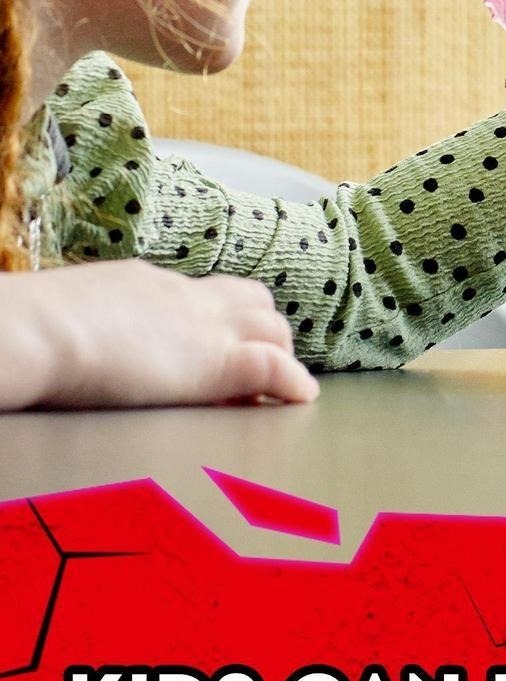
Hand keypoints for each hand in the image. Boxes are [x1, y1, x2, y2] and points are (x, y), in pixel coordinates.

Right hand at [0, 261, 316, 410]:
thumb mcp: (64, 313)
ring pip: (272, 328)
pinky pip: (275, 367)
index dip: (215, 319)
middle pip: (249, 301)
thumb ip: (83, 322)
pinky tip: (301, 397)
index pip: (199, 293)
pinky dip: (294, 381)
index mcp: (143, 283)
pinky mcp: (217, 363)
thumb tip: (59, 338)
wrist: (37, 330)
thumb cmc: (29, 328)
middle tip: (256, 366)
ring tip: (278, 385)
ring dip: (278, 354)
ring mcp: (207, 327)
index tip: (210, 344)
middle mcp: (185, 297)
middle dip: (260, 330)